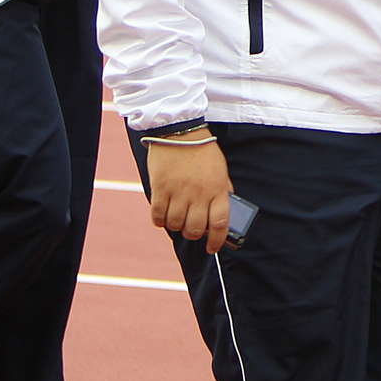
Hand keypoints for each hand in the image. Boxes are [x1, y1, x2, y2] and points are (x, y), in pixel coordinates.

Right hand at [146, 136, 235, 251]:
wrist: (180, 132)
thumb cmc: (203, 152)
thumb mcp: (221, 171)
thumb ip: (222, 192)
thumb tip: (222, 215)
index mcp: (218, 189)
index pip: (220, 224)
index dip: (217, 241)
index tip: (212, 248)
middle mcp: (199, 194)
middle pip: (195, 229)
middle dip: (193, 233)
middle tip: (191, 228)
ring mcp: (179, 192)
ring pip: (176, 225)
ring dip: (176, 226)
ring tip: (176, 218)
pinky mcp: (160, 188)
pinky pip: (158, 215)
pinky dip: (160, 220)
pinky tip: (162, 215)